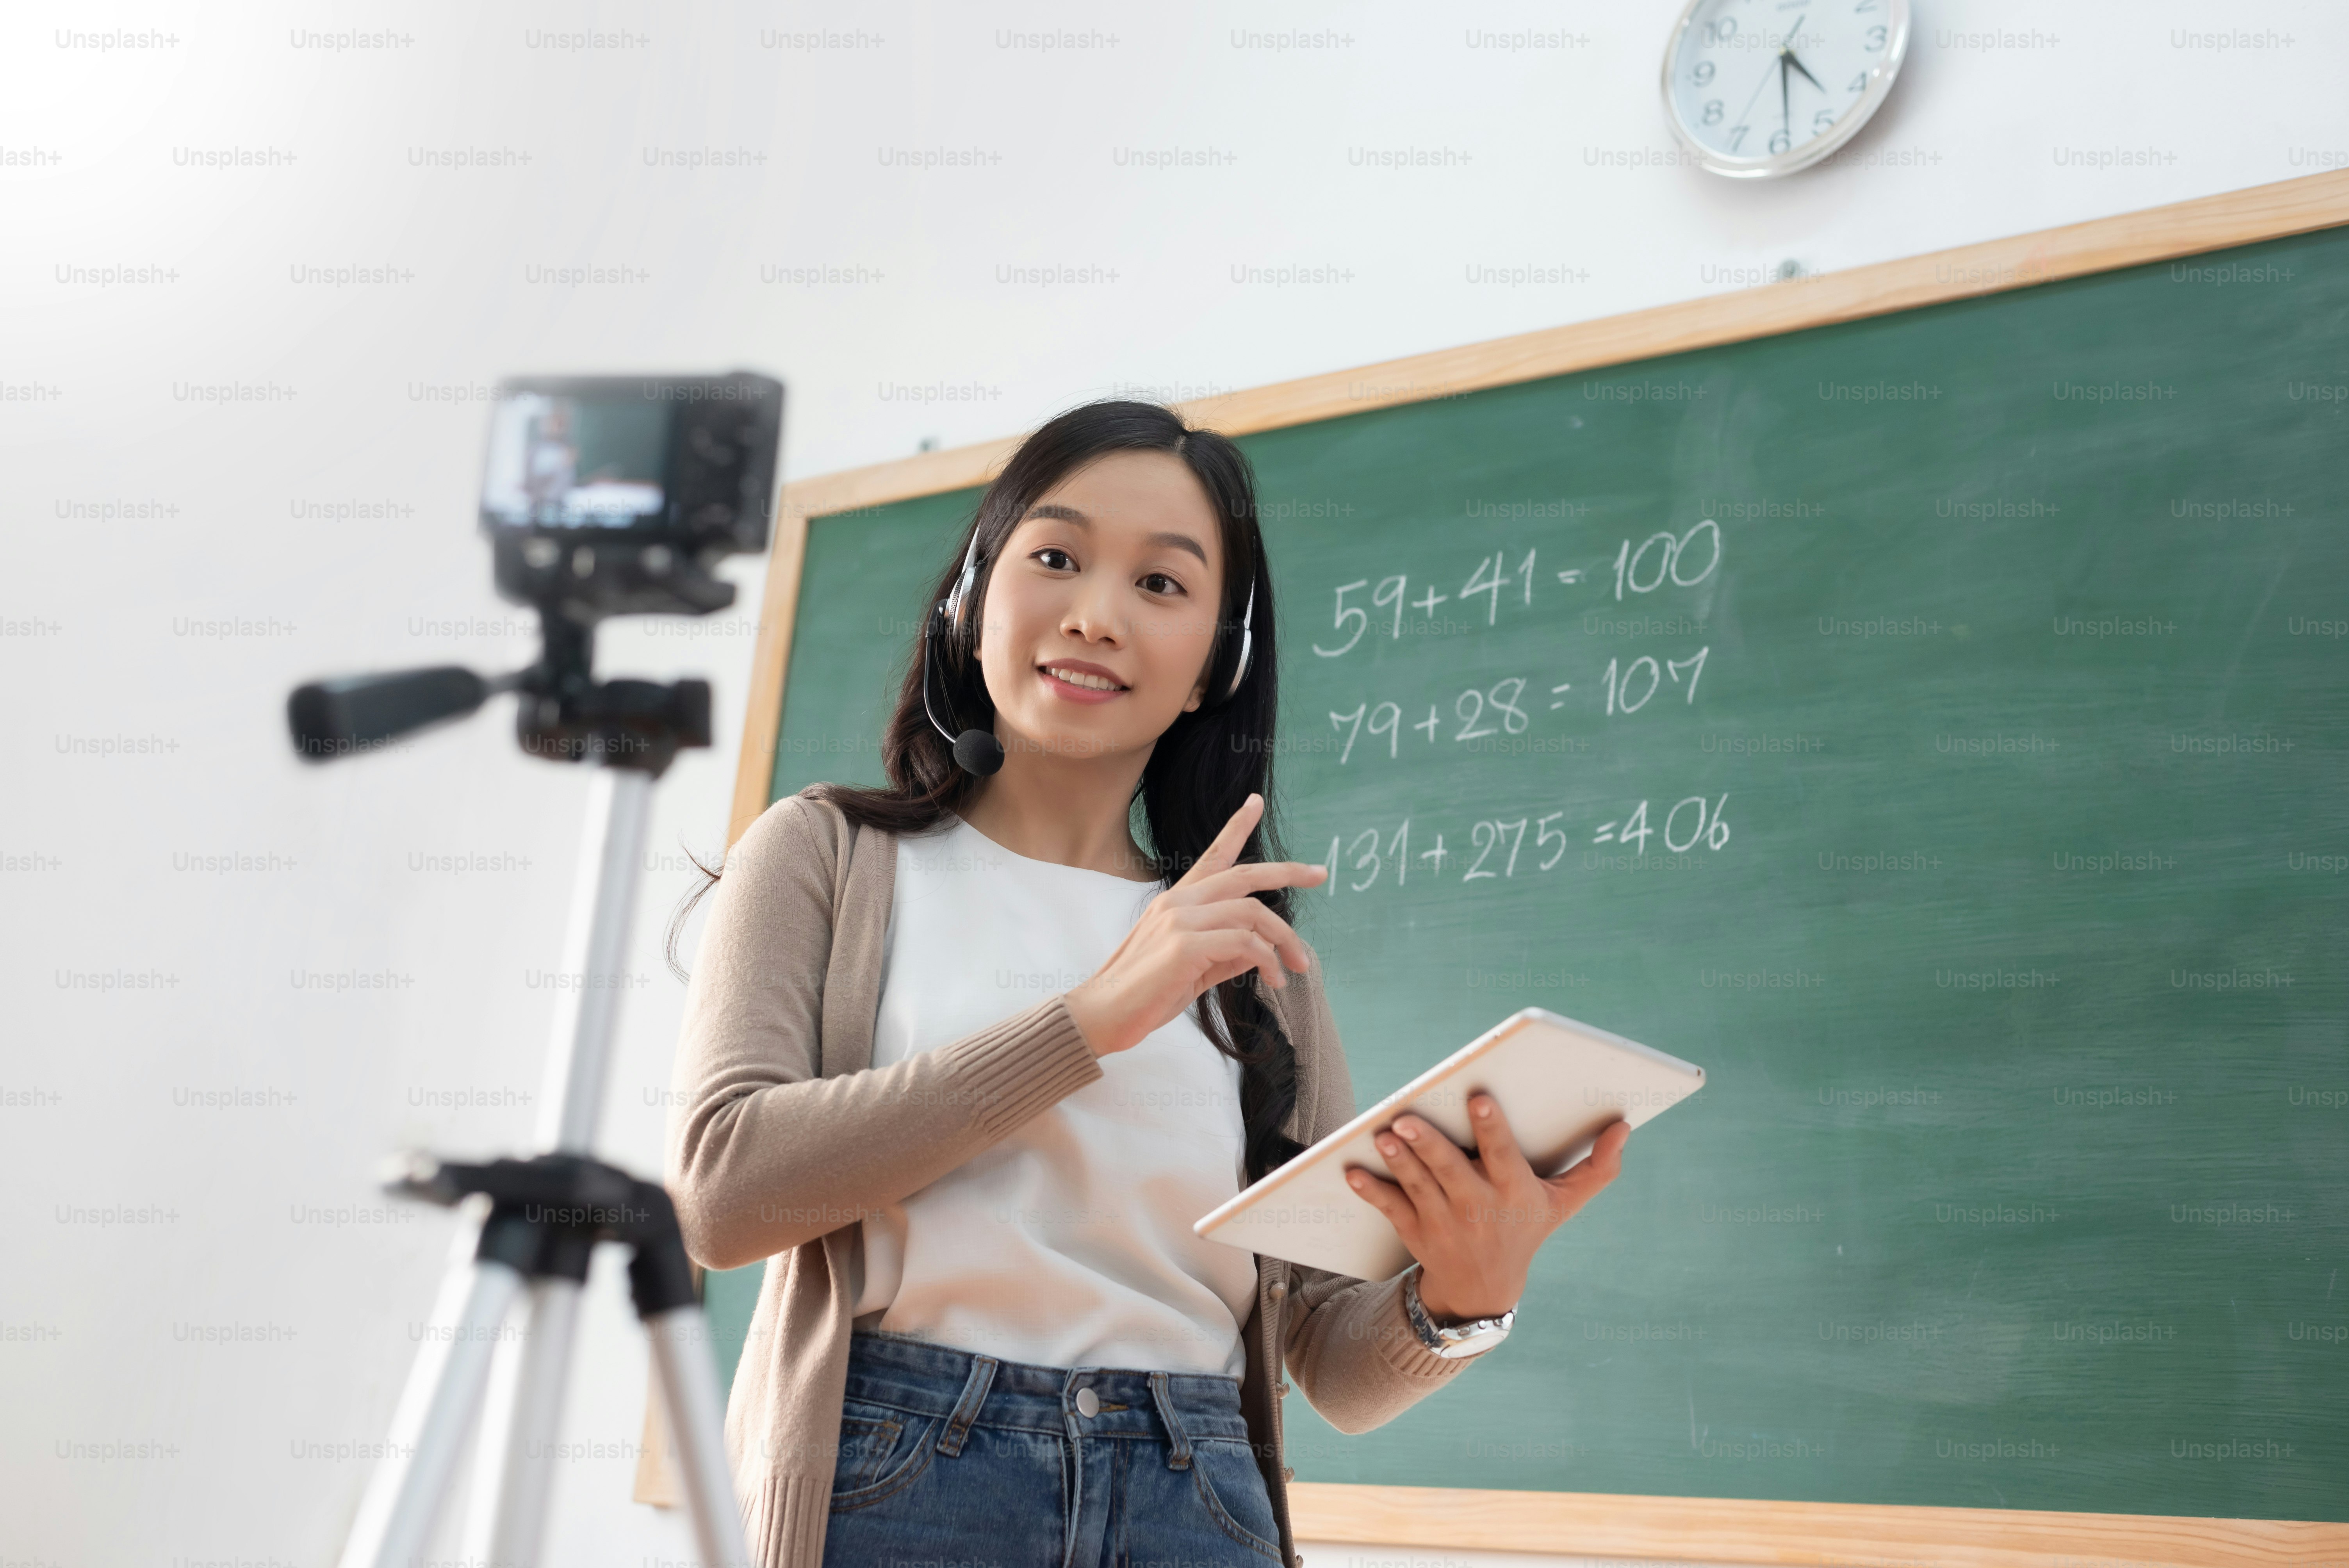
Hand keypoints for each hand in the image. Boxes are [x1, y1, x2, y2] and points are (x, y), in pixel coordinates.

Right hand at [1061, 792, 1327, 1056]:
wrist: (1102, 1015)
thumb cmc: (1145, 995)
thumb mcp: (1194, 969)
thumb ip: (1227, 955)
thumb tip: (1262, 948)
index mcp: (1177, 901)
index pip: (1212, 855)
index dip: (1237, 826)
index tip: (1255, 802)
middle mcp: (1178, 902)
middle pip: (1244, 875)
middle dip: (1288, 871)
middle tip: (1320, 873)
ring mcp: (1179, 920)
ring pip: (1251, 911)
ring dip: (1285, 938)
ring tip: (1299, 966)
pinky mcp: (1183, 946)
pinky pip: (1243, 942)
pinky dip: (1267, 959)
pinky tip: (1274, 979)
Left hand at [1344, 1097, 1629, 1321]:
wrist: (1484, 1289)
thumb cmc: (1527, 1229)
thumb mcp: (1564, 1203)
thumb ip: (1597, 1168)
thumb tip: (1624, 1126)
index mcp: (1515, 1193)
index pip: (1503, 1156)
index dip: (1491, 1128)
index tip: (1477, 1097)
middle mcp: (1479, 1209)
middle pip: (1452, 1171)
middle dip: (1429, 1145)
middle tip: (1406, 1118)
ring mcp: (1445, 1223)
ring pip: (1418, 1186)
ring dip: (1399, 1161)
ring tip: (1384, 1134)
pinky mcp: (1416, 1232)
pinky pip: (1391, 1208)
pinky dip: (1372, 1191)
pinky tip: (1351, 1172)